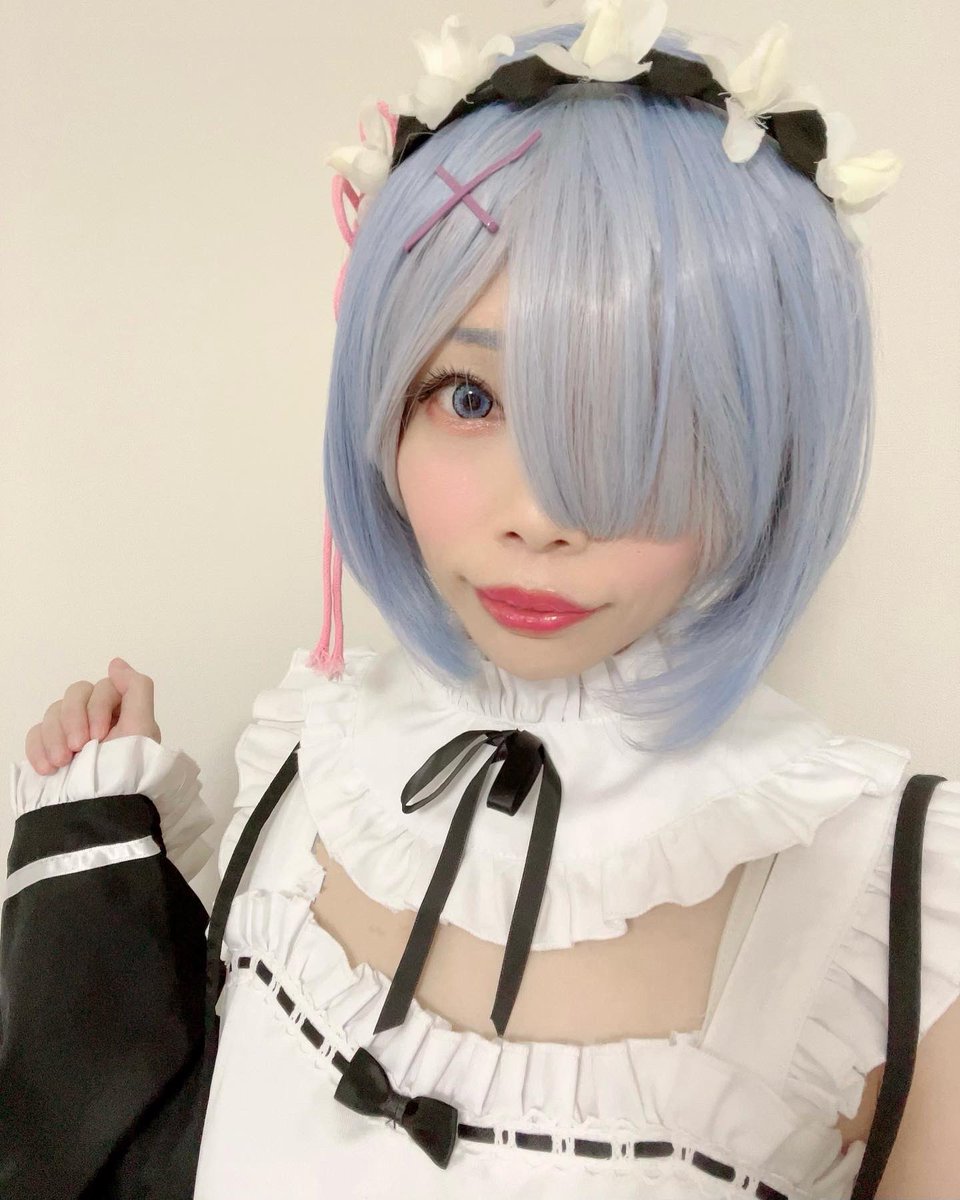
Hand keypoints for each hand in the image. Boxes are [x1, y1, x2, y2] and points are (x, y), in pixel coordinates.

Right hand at [24, 658, 162, 775]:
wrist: (98, 813)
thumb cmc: (126, 771)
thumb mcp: (143, 728)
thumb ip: (136, 689)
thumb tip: (116, 662)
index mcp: (122, 713)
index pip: (102, 687)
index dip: (97, 706)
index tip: (99, 736)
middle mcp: (97, 720)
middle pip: (75, 694)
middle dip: (73, 719)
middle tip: (79, 748)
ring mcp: (70, 734)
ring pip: (53, 711)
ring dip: (55, 736)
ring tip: (62, 762)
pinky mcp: (49, 749)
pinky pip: (35, 732)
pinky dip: (38, 748)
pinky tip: (47, 768)